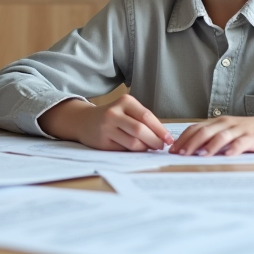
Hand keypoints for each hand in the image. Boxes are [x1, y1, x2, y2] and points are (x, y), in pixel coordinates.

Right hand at [38, 95, 170, 151]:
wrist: (84, 121)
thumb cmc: (113, 116)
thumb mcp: (126, 110)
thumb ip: (143, 120)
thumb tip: (163, 137)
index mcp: (124, 102)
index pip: (147, 116)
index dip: (160, 130)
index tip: (169, 139)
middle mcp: (114, 113)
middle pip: (140, 130)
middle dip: (155, 141)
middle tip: (161, 147)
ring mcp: (106, 127)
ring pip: (133, 142)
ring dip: (145, 148)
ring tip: (150, 148)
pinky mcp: (102, 141)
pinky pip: (124, 149)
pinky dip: (133, 152)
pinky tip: (136, 150)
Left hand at [170, 111, 253, 156]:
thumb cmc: (252, 133)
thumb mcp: (230, 133)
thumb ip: (214, 139)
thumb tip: (193, 152)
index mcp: (219, 123)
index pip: (196, 128)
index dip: (183, 138)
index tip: (171, 150)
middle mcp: (227, 124)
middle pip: (204, 132)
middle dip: (190, 143)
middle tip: (180, 155)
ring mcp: (240, 130)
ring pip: (220, 136)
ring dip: (208, 146)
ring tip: (199, 156)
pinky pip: (241, 143)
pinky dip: (233, 149)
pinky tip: (227, 157)